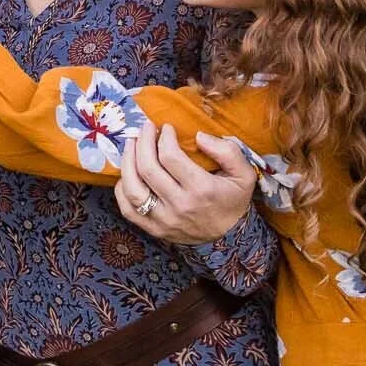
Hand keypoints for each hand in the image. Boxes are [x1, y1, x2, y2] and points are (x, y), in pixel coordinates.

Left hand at [112, 118, 256, 244]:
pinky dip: (122, 189)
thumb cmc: (233, 200)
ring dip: (127, 162)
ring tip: (131, 144)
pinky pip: (128, 210)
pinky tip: (128, 173)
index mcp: (201, 189)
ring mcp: (164, 220)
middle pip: (148, 169)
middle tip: (145, 128)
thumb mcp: (244, 174)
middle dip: (142, 142)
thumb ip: (227, 151)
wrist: (229, 237)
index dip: (164, 137)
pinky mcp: (154, 229)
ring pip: (133, 189)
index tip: (165, 128)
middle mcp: (180, 205)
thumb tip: (199, 136)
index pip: (170, 157)